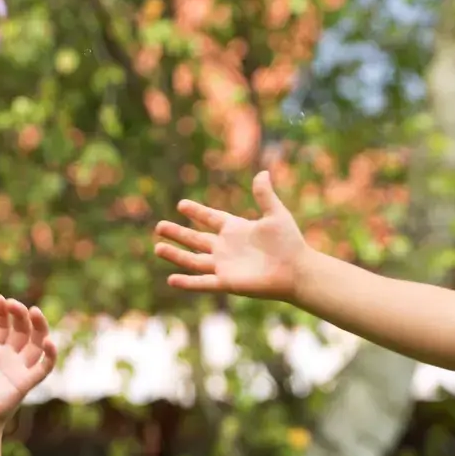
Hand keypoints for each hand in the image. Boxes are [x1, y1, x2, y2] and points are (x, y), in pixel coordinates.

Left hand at [0, 295, 58, 437]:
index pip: (3, 325)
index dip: (3, 311)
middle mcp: (8, 357)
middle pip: (22, 329)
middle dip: (20, 313)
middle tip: (13, 304)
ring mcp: (19, 369)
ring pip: (37, 343)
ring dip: (39, 326)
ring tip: (34, 311)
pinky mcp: (26, 383)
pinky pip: (44, 367)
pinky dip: (50, 354)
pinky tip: (47, 341)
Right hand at [154, 171, 309, 300]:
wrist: (297, 270)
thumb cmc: (290, 243)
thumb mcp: (275, 214)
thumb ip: (264, 195)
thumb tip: (262, 173)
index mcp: (236, 229)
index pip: (211, 218)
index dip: (197, 212)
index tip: (181, 205)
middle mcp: (226, 248)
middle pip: (196, 239)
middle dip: (177, 233)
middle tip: (159, 226)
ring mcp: (225, 266)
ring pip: (194, 260)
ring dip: (176, 255)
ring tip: (158, 247)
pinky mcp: (227, 282)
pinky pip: (203, 282)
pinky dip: (187, 282)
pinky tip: (171, 279)